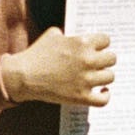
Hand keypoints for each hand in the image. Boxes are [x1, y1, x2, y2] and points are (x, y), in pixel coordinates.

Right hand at [1, 27, 115, 106]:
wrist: (23, 76)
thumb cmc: (36, 55)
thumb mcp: (52, 35)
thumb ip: (68, 36)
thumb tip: (75, 39)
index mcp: (82, 43)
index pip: (106, 40)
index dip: (101, 44)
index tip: (97, 49)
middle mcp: (87, 60)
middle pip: (112, 58)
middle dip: (104, 60)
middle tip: (97, 63)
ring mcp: (85, 80)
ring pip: (110, 77)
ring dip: (104, 76)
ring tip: (97, 77)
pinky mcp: (80, 96)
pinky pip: (103, 99)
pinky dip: (105, 95)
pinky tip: (102, 91)